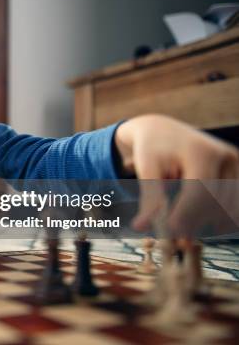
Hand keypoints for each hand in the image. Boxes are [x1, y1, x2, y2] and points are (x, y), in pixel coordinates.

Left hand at [114, 114, 238, 235]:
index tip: (169, 231)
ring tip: (186, 231)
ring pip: (228, 204)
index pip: (199, 193)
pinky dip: (219, 214)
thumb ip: (149, 198)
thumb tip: (140, 228)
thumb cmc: (151, 149)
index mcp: (201, 152)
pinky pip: (233, 200)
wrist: (162, 130)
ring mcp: (235, 162)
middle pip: (215, 201)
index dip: (185, 215)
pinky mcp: (237, 169)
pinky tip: (203, 222)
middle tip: (178, 238)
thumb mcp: (147, 169)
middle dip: (196, 221)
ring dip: (208, 221)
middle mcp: (225, 155)